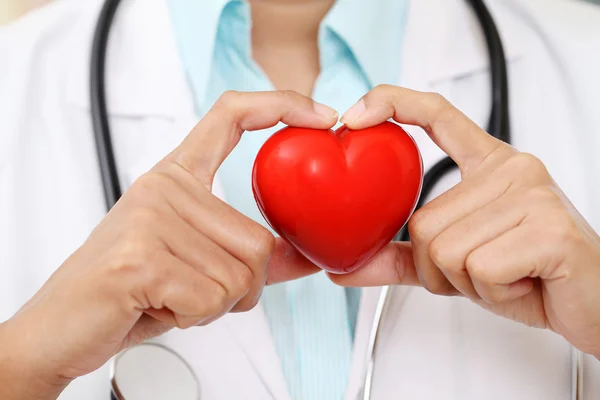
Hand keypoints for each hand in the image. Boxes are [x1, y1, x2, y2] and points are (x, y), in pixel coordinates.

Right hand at [0, 91, 331, 398]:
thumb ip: (251, 256)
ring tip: (172, 297)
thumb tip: (308, 256)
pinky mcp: (141, 256)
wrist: (64, 325)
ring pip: (241, 276)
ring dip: (217, 305)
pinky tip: (160, 306)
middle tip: (193, 290)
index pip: (230, 115)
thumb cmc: (132, 289)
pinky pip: (213, 298)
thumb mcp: (196, 262)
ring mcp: (151, 217)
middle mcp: (163, 187)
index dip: (281, 104)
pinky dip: (196, 317)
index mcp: (175, 177)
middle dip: (241, 288)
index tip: (321, 115)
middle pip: (259, 242)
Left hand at [333, 85, 599, 356]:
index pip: (437, 115)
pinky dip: (491, 293)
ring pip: (446, 249)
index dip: (393, 103)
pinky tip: (522, 284)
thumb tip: (343, 266)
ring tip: (506, 277)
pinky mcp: (549, 229)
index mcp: (490, 165)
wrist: (592, 304)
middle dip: (441, 268)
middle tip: (485, 272)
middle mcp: (513, 169)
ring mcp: (532, 194)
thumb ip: (403, 258)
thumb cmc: (526, 275)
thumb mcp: (456, 263)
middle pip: (425, 221)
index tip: (355, 114)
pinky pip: (478, 269)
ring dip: (465, 283)